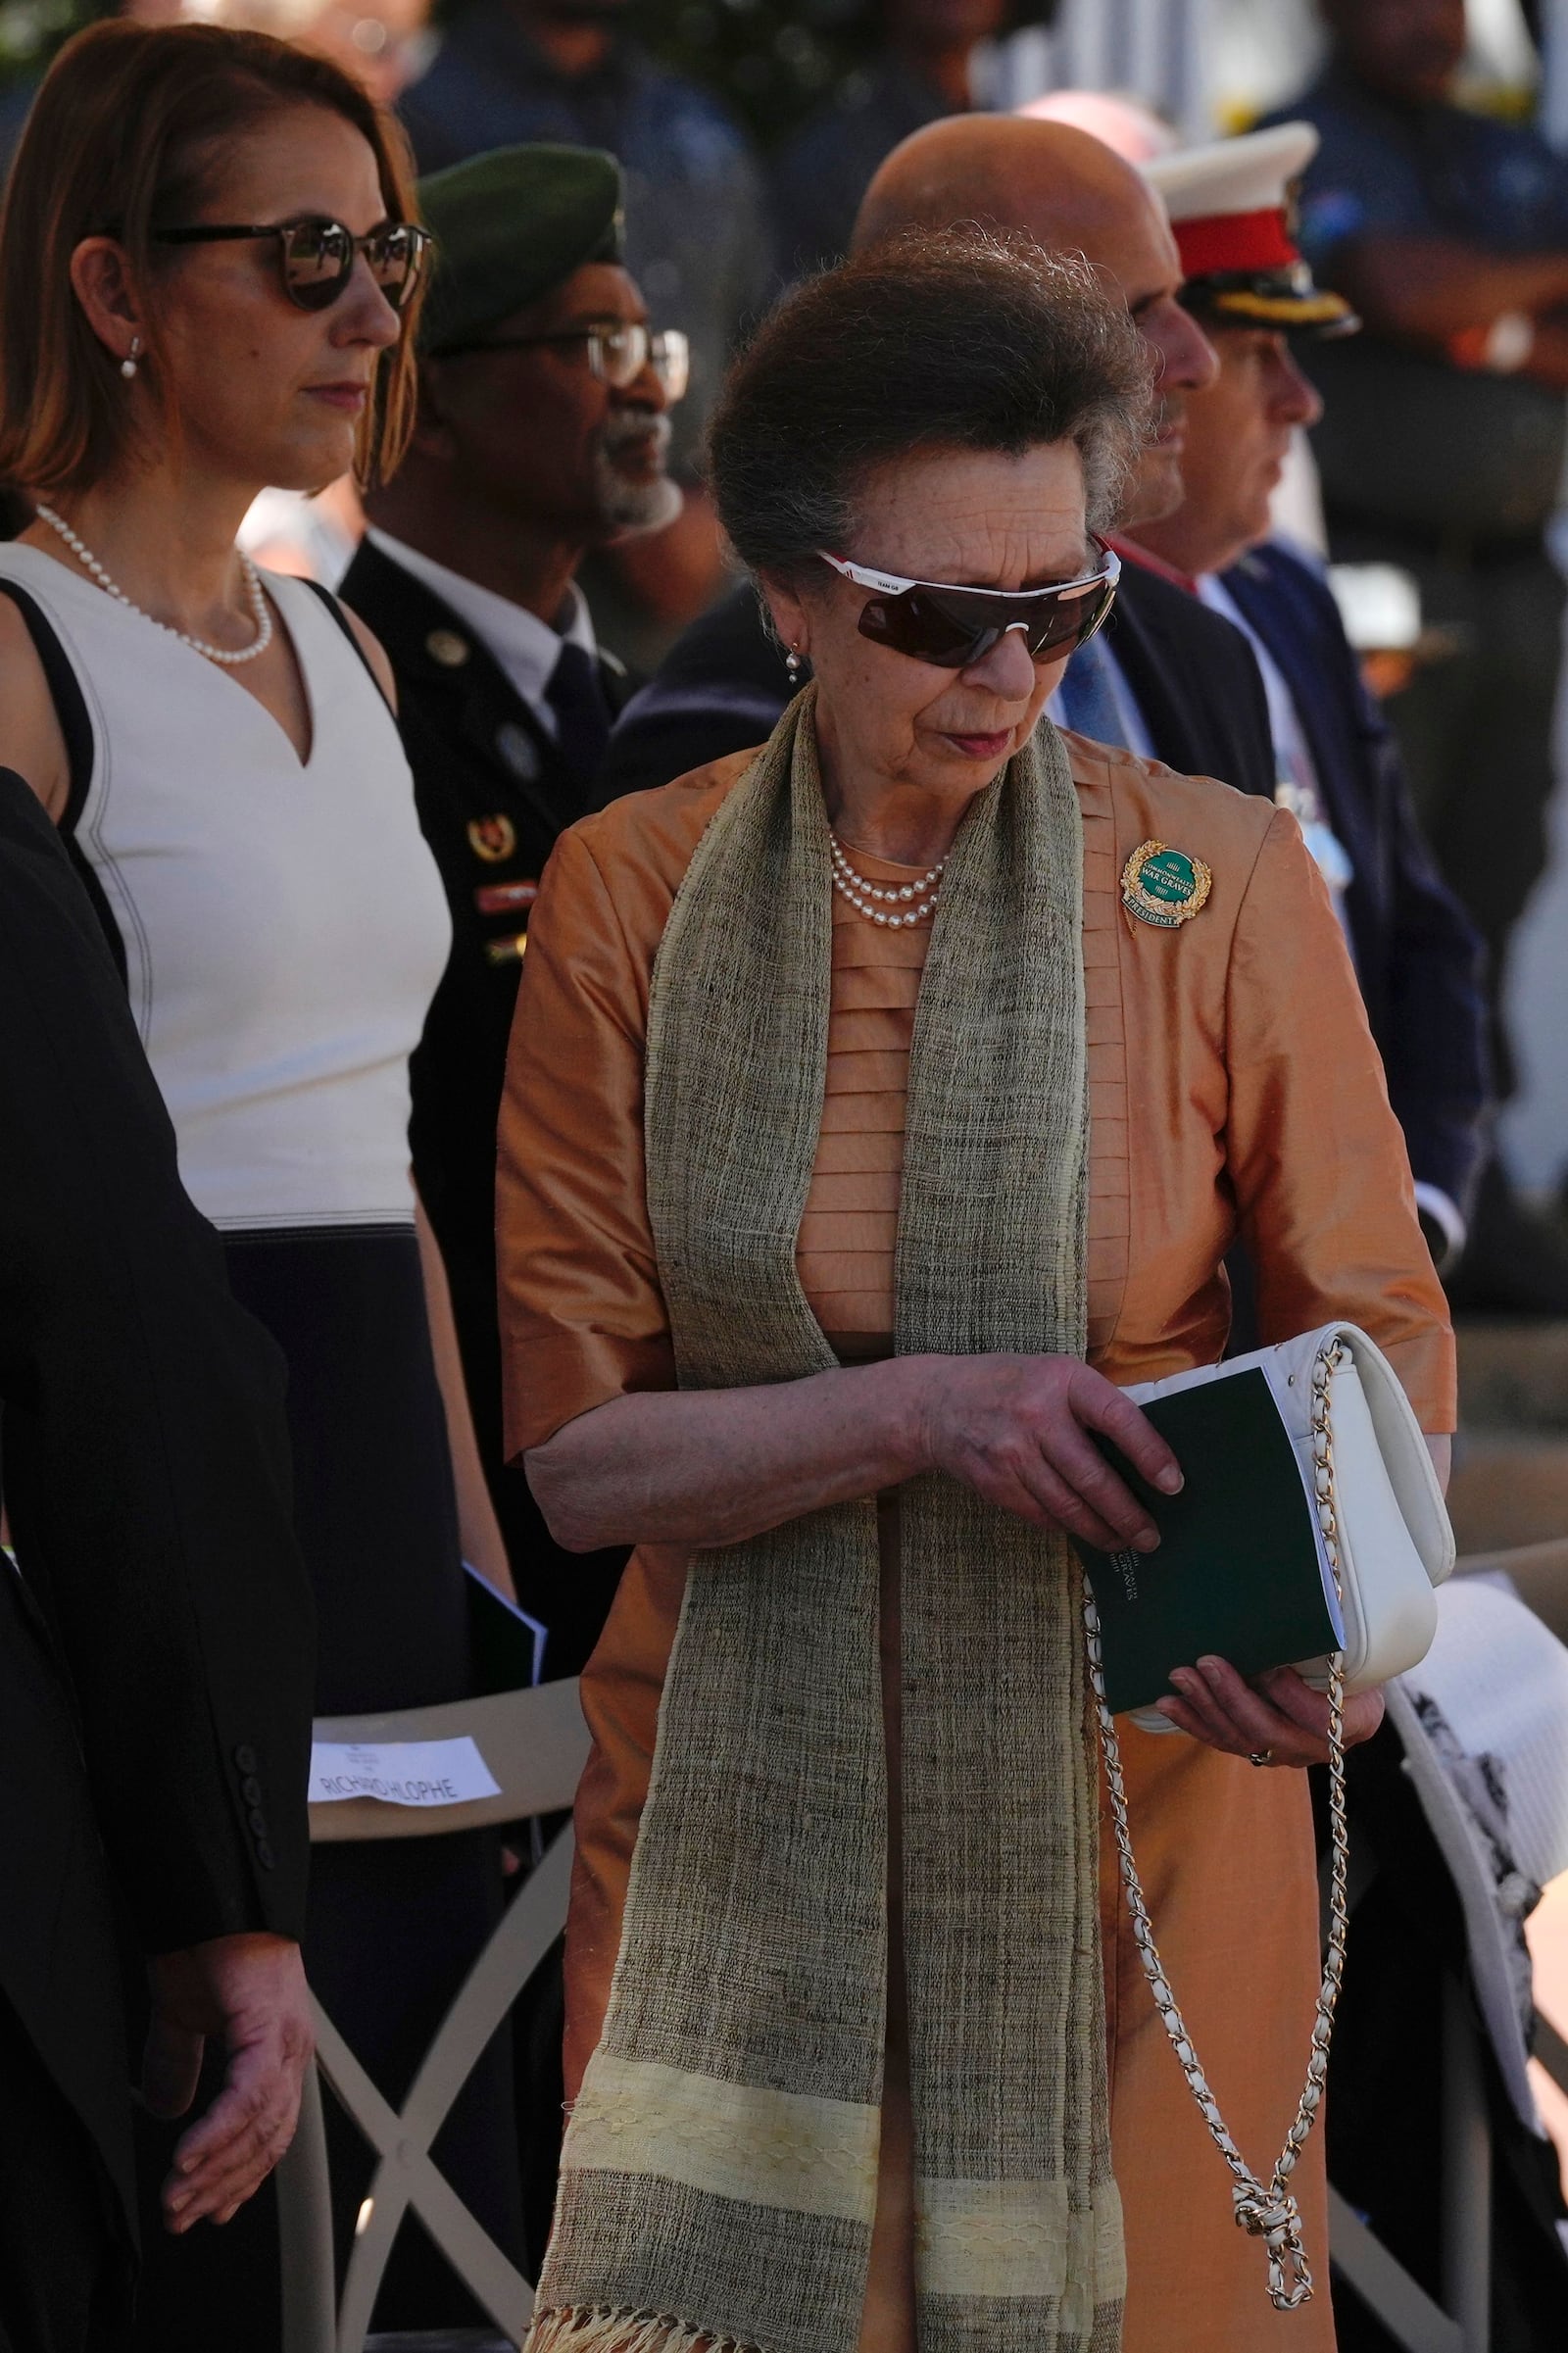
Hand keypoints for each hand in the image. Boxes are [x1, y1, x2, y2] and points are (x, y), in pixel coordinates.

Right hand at [144, 1932, 312, 2233]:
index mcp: (278, 2052)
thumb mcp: (186, 2015)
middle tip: (181, 2218)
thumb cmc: (210, 1944)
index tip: (213, 2213)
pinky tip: (188, 2157)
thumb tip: (167, 2108)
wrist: (215, 1896)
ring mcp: (287, 2041)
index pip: (269, 2133)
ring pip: (259, 2127)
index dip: (242, 2177)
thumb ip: (179, 2062)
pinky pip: (248, 2095)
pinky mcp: (269, 2028)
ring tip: (176, 2199)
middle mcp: (292, 2052)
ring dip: (214, 2170)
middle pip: (267, 2141)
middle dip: (222, 2187)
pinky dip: (218, 2131)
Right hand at [922, 1354, 1182, 1550]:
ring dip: (1102, 1531)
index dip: (1149, 1453)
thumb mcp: (1053, 1374)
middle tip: (1151, 1537)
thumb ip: (1093, 1403)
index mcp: (1063, 1380)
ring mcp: (1011, 1452)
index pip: (1117, 1418)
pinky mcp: (995, 1482)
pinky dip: (1067, 1527)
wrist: (937, 1402)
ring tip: (1124, 1542)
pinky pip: (1041, 1515)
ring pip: (1068, 1506)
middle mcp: (1036, 1416)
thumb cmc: (1011, 1384)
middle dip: (1128, 1514)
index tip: (1173, 1484)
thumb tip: (1149, 1453)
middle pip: (1092, 1478)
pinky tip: (1084, 1530)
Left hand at [1154, 1655, 1384, 1765]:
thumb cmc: (1350, 1652)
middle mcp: (1319, 1744)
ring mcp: (1287, 1751)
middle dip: (1232, 1697)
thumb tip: (1290, 1599)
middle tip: (1206, 1663)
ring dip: (1205, 1707)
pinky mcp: (1260, 1750)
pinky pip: (1224, 1740)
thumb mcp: (1352, 1643)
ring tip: (1179, 1677)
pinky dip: (1194, 1721)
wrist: (1349, 1682)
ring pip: (1240, 1740)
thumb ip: (1325, 1634)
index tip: (1267, 1667)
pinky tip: (1170, 1702)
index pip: (1316, 1717)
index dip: (1288, 1695)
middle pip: (1269, 1731)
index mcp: (1357, 1718)